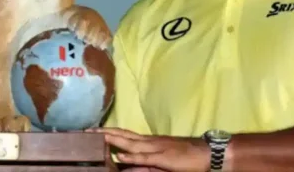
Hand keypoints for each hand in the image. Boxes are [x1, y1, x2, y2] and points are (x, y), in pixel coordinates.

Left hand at [90, 127, 209, 171]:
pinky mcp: (163, 158)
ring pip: (130, 142)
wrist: (207, 154)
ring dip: (113, 139)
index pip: (124, 134)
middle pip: (123, 135)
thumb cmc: (185, 157)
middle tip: (86, 131)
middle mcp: (149, 142)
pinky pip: (145, 157)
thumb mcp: (161, 160)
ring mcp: (156, 148)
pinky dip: (132, 156)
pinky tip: (121, 155)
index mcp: (149, 142)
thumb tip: (125, 163)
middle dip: (104, 132)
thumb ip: (143, 162)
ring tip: (97, 137)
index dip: (109, 132)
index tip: (93, 130)